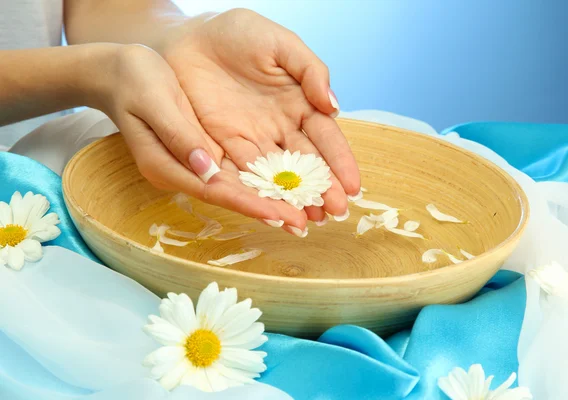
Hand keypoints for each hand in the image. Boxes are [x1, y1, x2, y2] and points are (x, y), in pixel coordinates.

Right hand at [88, 44, 312, 233]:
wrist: (120, 72)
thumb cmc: (134, 80)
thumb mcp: (154, 100)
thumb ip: (179, 134)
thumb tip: (206, 167)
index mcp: (167, 165)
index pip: (215, 190)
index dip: (250, 204)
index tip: (281, 216)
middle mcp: (184, 172)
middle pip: (231, 195)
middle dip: (268, 210)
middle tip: (304, 224)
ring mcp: (194, 164)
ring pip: (238, 186)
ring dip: (270, 199)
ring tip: (305, 212)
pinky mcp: (204, 152)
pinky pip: (238, 168)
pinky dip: (262, 177)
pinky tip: (286, 182)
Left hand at [160, 9, 361, 225]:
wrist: (187, 38)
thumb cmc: (236, 35)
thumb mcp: (278, 43)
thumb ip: (310, 70)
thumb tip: (334, 107)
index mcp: (299, 103)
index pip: (325, 138)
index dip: (340, 162)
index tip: (352, 186)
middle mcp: (279, 128)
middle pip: (305, 164)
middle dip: (322, 189)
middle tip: (335, 213)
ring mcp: (252, 141)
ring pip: (277, 176)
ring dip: (293, 199)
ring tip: (309, 222)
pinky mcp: (222, 148)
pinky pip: (241, 175)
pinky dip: (257, 195)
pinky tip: (272, 212)